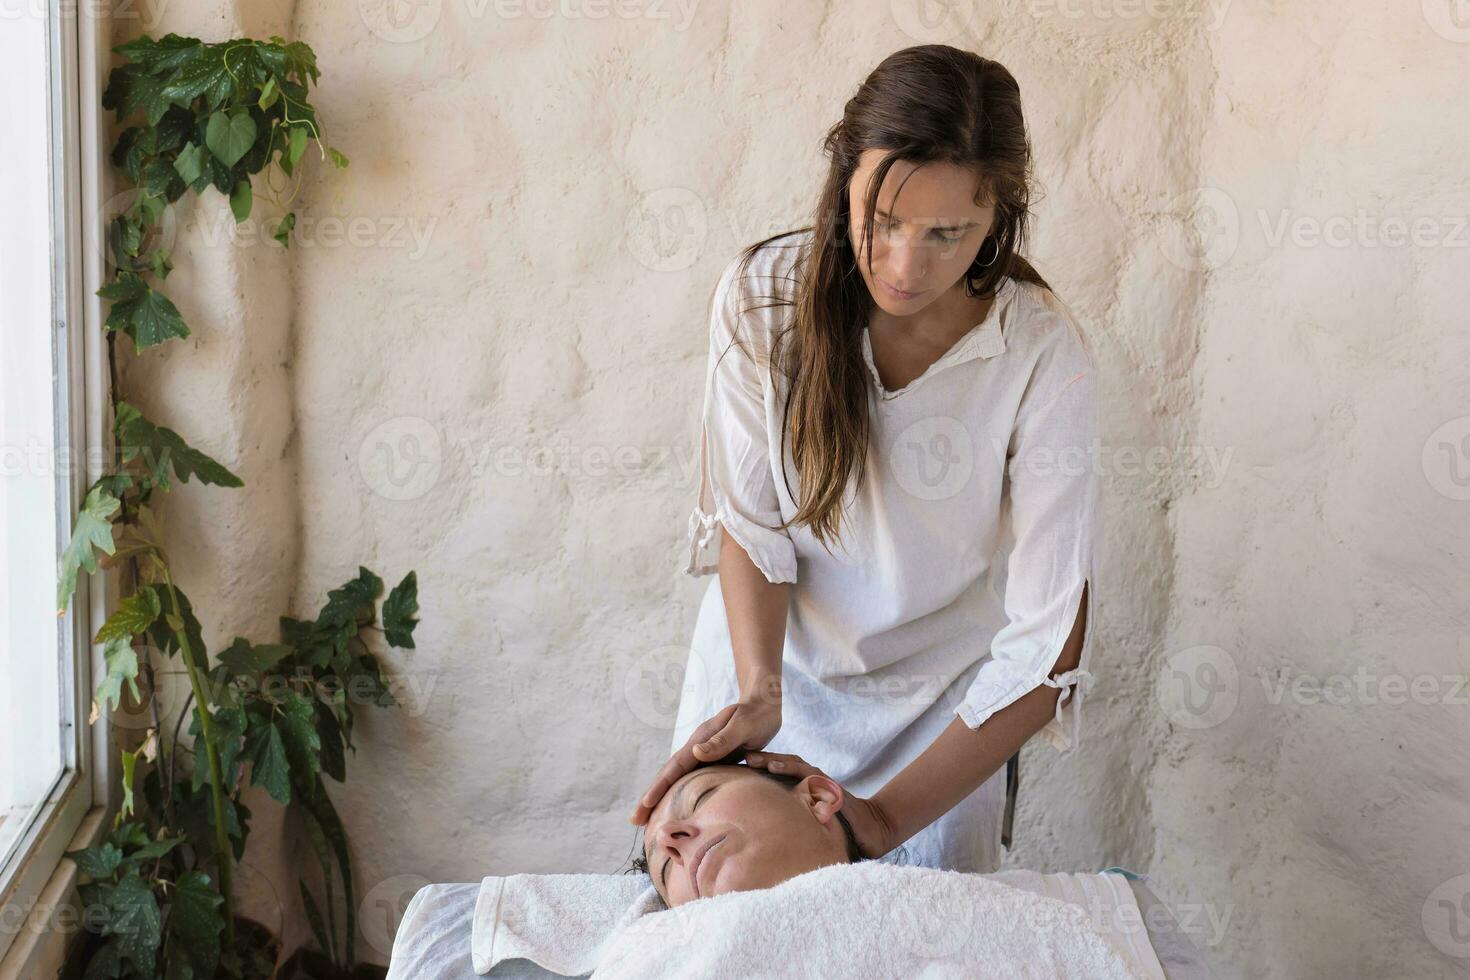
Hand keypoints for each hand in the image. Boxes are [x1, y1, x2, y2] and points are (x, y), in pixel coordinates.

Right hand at [628, 699, 781, 825]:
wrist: (764, 705)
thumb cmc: (756, 714)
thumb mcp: (742, 726)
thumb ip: (722, 740)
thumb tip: (695, 752)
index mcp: (700, 740)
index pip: (675, 766)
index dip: (660, 786)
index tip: (645, 804)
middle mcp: (697, 749)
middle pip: (669, 775)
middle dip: (651, 797)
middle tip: (635, 821)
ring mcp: (703, 756)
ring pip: (678, 781)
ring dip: (663, 799)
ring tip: (650, 821)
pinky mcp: (713, 762)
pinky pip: (692, 782)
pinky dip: (680, 796)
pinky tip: (679, 810)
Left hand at [742, 750, 895, 859]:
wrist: (871, 829)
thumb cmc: (838, 829)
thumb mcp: (810, 825)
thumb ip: (791, 824)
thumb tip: (761, 841)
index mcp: (803, 789)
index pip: (778, 773)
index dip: (758, 769)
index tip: (734, 768)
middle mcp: (810, 781)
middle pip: (781, 764)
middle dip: (759, 759)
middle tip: (735, 757)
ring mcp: (820, 781)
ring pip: (792, 764)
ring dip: (771, 759)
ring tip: (751, 759)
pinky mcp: (829, 786)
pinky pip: (808, 773)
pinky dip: (791, 768)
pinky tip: (775, 766)